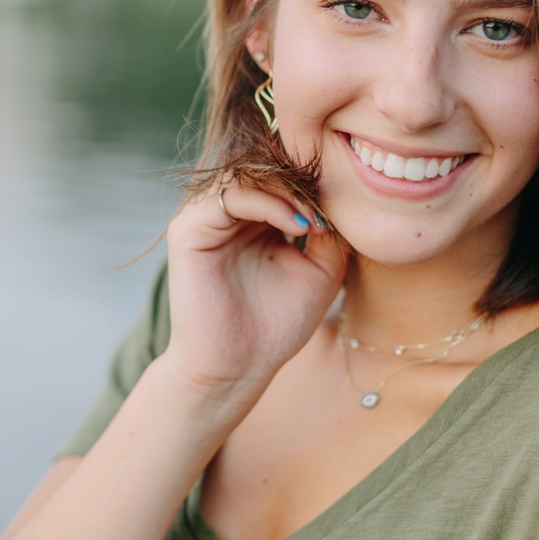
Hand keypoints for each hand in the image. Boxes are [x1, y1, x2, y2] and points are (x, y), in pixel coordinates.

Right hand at [162, 183, 346, 402]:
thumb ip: (331, 234)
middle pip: (267, 170)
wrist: (236, 369)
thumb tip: (343, 198)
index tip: (350, 205)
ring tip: (317, 219)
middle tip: (334, 206)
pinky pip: (231, 196)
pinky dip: (269, 203)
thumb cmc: (275, 327)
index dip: (316, 184)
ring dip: (290, 191)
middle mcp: (227, 214)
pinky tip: (298, 225)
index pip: (283, 179)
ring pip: (249, 175)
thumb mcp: (320, 273)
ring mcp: (205, 218)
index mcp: (254, 221)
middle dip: (305, 184)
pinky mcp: (188, 229)